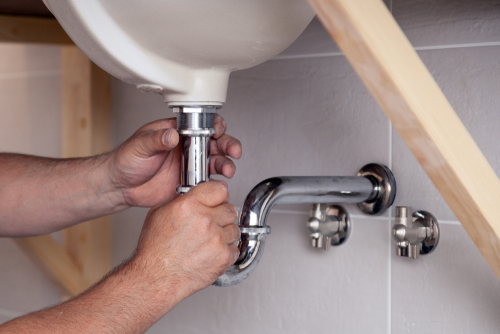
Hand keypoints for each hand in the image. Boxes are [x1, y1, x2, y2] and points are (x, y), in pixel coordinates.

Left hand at [107, 115, 241, 207]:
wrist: (120, 187)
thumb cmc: (126, 160)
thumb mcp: (139, 146)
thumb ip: (157, 139)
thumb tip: (172, 134)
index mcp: (176, 132)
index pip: (201, 124)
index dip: (214, 125)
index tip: (219, 130)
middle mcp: (186, 147)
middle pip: (215, 142)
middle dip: (228, 145)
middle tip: (233, 151)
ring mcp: (189, 165)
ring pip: (215, 161)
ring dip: (225, 163)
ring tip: (228, 169)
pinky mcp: (189, 183)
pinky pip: (207, 181)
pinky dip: (216, 182)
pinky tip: (218, 183)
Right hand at [132, 181, 239, 301]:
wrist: (156, 278)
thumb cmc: (154, 250)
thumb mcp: (159, 214)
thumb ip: (181, 201)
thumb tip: (195, 195)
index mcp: (190, 205)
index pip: (220, 189)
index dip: (218, 195)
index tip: (217, 200)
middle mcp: (205, 220)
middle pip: (230, 209)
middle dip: (222, 215)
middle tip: (212, 223)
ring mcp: (217, 238)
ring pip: (235, 229)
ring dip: (225, 234)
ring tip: (209, 241)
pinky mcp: (223, 257)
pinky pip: (235, 249)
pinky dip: (226, 252)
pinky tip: (211, 253)